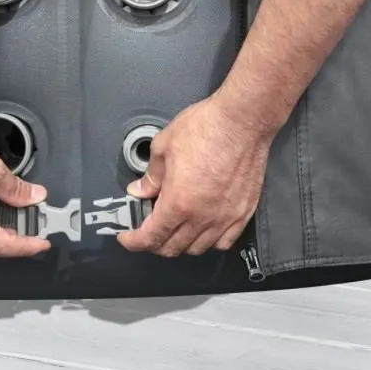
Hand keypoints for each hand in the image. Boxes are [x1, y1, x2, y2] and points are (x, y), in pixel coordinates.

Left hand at [117, 93, 274, 256]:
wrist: (243, 120)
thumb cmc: (206, 128)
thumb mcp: (163, 147)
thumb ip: (150, 176)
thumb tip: (140, 190)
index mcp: (177, 203)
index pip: (150, 237)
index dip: (134, 241)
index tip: (127, 238)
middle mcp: (201, 216)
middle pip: (172, 248)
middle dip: (154, 243)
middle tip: (147, 230)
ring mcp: (224, 217)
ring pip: (197, 248)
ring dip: (180, 243)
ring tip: (173, 228)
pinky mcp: (243, 212)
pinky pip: (224, 241)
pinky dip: (209, 241)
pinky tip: (202, 229)